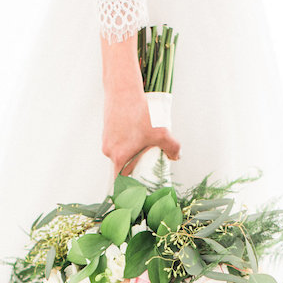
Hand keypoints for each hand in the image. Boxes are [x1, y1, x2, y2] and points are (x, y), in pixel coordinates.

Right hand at [100, 35, 180, 176]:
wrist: (123, 89)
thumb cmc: (140, 112)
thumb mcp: (162, 132)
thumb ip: (172, 148)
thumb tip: (176, 157)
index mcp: (119, 157)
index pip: (121, 183)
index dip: (128, 190)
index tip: (136, 193)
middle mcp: (109, 152)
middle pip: (123, 168)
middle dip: (135, 170)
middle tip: (148, 166)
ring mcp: (106, 141)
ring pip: (121, 154)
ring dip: (132, 154)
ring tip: (145, 144)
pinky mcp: (107, 131)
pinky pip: (118, 143)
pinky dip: (127, 142)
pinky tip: (137, 132)